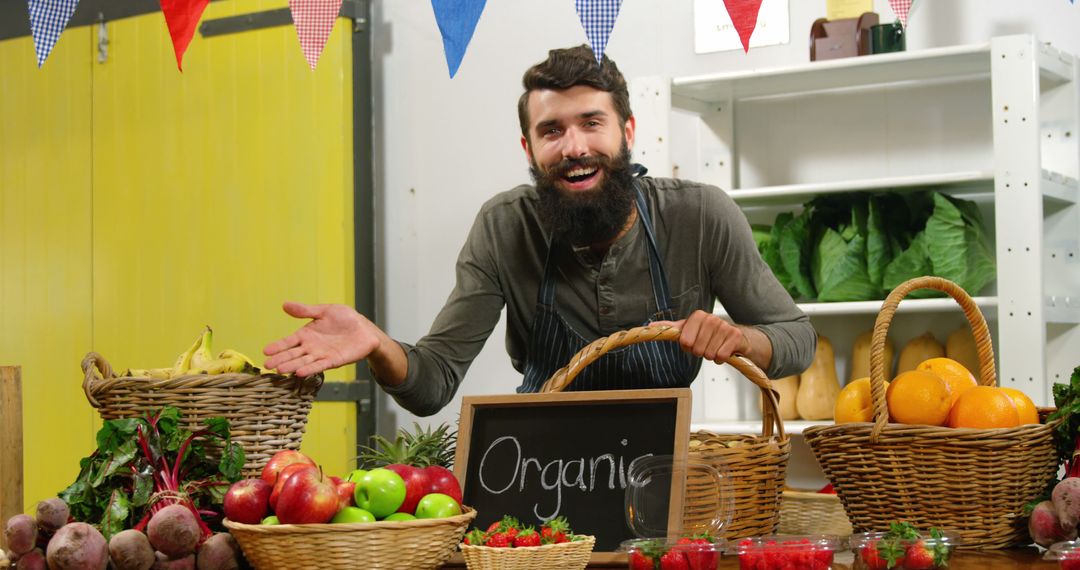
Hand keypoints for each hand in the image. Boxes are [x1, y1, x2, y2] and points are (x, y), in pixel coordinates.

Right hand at [263, 302, 379, 376]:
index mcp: (306, 334)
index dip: (278, 346)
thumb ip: (305, 311)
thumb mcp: (324, 311)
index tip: (265, 351)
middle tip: (267, 365)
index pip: (288, 341)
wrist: (365, 329)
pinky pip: (320, 366)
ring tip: (280, 370)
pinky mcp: (334, 360)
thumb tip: (284, 304)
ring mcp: (321, 355)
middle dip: (280, 359)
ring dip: (292, 366)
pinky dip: (310, 369)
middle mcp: (311, 347)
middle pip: (293, 354)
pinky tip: (299, 373)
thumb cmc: (345, 319)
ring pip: (303, 361)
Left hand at [653, 310, 751, 364]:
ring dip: (711, 356)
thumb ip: (670, 328)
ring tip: (715, 347)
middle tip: (706, 346)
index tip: (692, 343)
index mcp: (698, 316)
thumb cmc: (708, 334)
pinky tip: (724, 351)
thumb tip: (650, 327)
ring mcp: (724, 327)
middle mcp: (711, 319)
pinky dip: (721, 358)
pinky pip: (722, 356)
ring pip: (709, 354)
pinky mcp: (735, 336)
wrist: (735, 336)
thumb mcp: (688, 329)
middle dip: (700, 352)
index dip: (687, 347)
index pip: (684, 341)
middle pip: (697, 350)